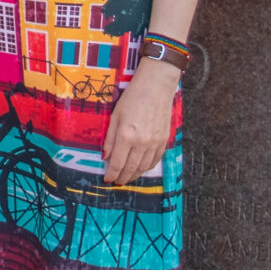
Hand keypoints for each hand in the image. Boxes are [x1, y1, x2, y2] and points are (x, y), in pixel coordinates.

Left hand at [101, 60, 179, 184]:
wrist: (156, 87)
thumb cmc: (132, 98)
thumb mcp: (115, 116)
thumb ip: (110, 138)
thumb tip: (106, 157)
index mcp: (126, 135)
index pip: (118, 162)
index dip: (112, 174)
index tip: (108, 180)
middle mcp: (142, 142)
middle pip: (131, 167)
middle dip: (123, 177)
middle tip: (117, 182)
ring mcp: (155, 142)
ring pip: (144, 166)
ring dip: (135, 175)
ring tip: (128, 178)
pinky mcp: (164, 139)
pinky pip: (156, 159)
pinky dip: (147, 167)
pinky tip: (141, 169)